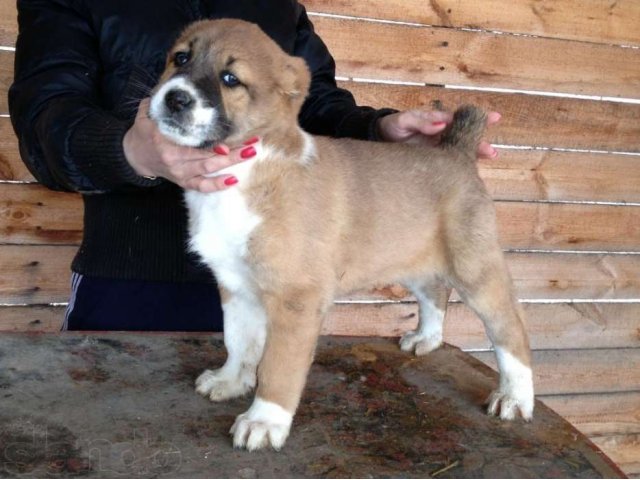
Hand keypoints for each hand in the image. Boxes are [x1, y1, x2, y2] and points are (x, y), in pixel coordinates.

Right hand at [123, 99, 256, 191]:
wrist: (134, 155)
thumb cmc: (145, 131)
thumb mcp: (148, 113)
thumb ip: (163, 103)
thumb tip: (179, 88)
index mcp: (165, 141)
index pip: (193, 142)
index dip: (212, 142)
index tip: (229, 137)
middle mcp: (175, 160)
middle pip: (207, 156)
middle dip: (232, 151)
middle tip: (252, 143)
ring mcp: (180, 173)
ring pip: (209, 170)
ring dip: (232, 163)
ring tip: (250, 153)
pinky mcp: (183, 182)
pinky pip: (202, 186)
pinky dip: (217, 185)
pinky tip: (233, 180)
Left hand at [376, 108, 500, 158]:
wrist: (378, 140)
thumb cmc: (393, 127)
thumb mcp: (404, 121)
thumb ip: (421, 121)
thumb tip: (441, 124)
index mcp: (437, 122)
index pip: (460, 120)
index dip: (477, 119)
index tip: (494, 118)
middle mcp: (441, 136)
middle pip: (464, 139)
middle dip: (479, 144)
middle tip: (492, 151)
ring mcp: (437, 151)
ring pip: (459, 153)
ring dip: (473, 157)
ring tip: (489, 159)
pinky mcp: (432, 163)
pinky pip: (448, 166)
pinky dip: (459, 169)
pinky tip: (469, 175)